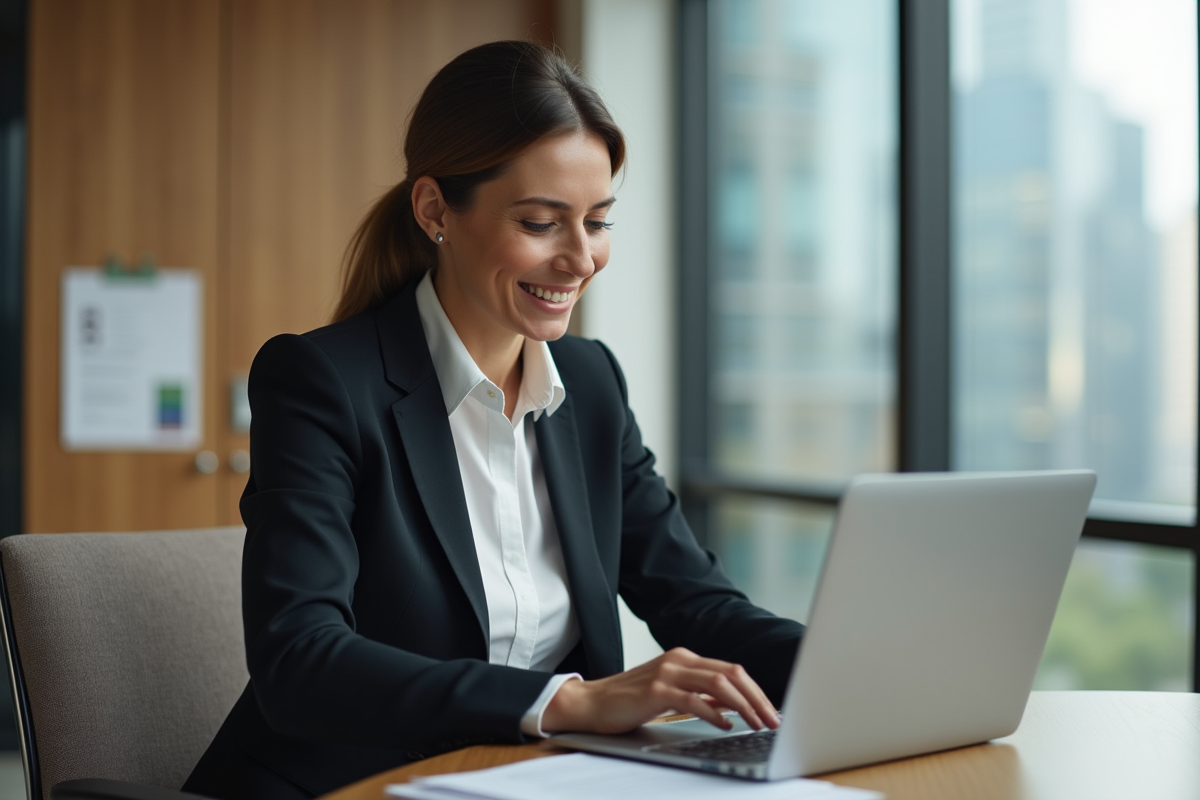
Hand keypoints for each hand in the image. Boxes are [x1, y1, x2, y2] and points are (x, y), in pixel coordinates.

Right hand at [540, 647, 780, 734]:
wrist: (592, 703)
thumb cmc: (631, 701)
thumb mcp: (671, 693)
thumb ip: (700, 695)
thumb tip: (733, 706)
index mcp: (685, 658)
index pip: (731, 670)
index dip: (755, 691)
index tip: (771, 711)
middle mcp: (679, 660)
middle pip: (730, 673)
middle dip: (757, 698)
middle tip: (772, 720)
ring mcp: (667, 672)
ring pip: (717, 683)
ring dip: (743, 706)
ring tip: (756, 724)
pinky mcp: (655, 690)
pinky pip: (693, 699)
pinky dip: (714, 712)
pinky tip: (726, 725)